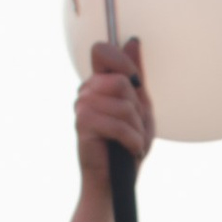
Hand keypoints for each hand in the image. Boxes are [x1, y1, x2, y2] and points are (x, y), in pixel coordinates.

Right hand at [76, 41, 152, 199]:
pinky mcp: (82, 126)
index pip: (102, 51)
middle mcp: (86, 92)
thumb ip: (136, 75)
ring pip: (122, 104)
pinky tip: (131, 150)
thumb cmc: (128, 145)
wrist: (116, 181)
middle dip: (137, 109)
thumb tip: (133, 41)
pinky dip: (132, 139)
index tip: (135, 84)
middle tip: (135, 128)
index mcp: (98, 83)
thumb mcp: (140, 107)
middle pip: (120, 81)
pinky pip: (117, 124)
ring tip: (132, 141)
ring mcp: (81, 107)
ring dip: (136, 128)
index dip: (122, 62)